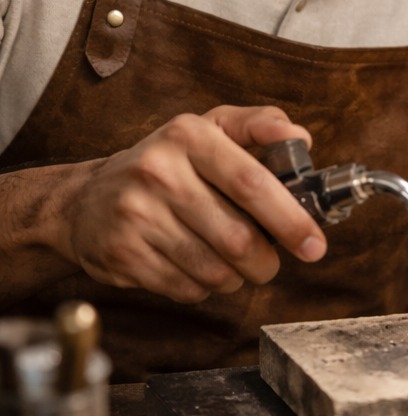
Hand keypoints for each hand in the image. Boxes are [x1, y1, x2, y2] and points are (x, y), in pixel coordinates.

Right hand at [50, 106, 327, 303]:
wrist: (85, 199)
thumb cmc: (165, 164)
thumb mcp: (207, 130)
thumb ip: (258, 126)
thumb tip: (301, 140)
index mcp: (188, 135)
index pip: (252, 183)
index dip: (290, 219)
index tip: (314, 245)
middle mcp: (158, 171)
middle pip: (238, 238)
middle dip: (265, 261)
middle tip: (269, 262)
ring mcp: (136, 215)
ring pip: (215, 271)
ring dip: (236, 277)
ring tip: (230, 262)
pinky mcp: (122, 254)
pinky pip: (187, 289)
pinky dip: (203, 287)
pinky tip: (194, 267)